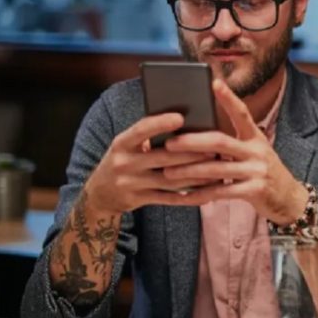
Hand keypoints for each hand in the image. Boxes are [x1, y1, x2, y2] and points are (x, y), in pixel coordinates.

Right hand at [84, 112, 216, 214]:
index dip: (159, 124)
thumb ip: (147, 136)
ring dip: (196, 176)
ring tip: (218, 169)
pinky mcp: (139, 200)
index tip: (180, 117)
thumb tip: (183, 122)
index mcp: (121, 143)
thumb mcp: (127, 145)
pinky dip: (189, 197)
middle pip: (162, 157)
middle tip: (216, 148)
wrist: (100, 193)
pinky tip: (207, 193)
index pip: (140, 130)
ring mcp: (130, 184)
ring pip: (169, 180)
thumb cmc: (123, 160)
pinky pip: (168, 199)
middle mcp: (124, 163)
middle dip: (191, 154)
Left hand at [154, 80, 308, 224]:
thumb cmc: (263, 172)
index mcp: (256, 138)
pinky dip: (200, 195)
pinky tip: (183, 196)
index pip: (242, 114)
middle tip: (170, 143)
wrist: (289, 199)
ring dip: (189, 170)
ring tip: (168, 172)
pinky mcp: (255, 191)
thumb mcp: (254, 153)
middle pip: (220, 142)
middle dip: (192, 142)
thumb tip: (197, 137)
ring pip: (217, 168)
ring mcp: (257, 171)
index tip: (214, 83)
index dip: (229, 99)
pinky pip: (221, 192)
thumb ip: (233, 144)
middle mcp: (257, 152)